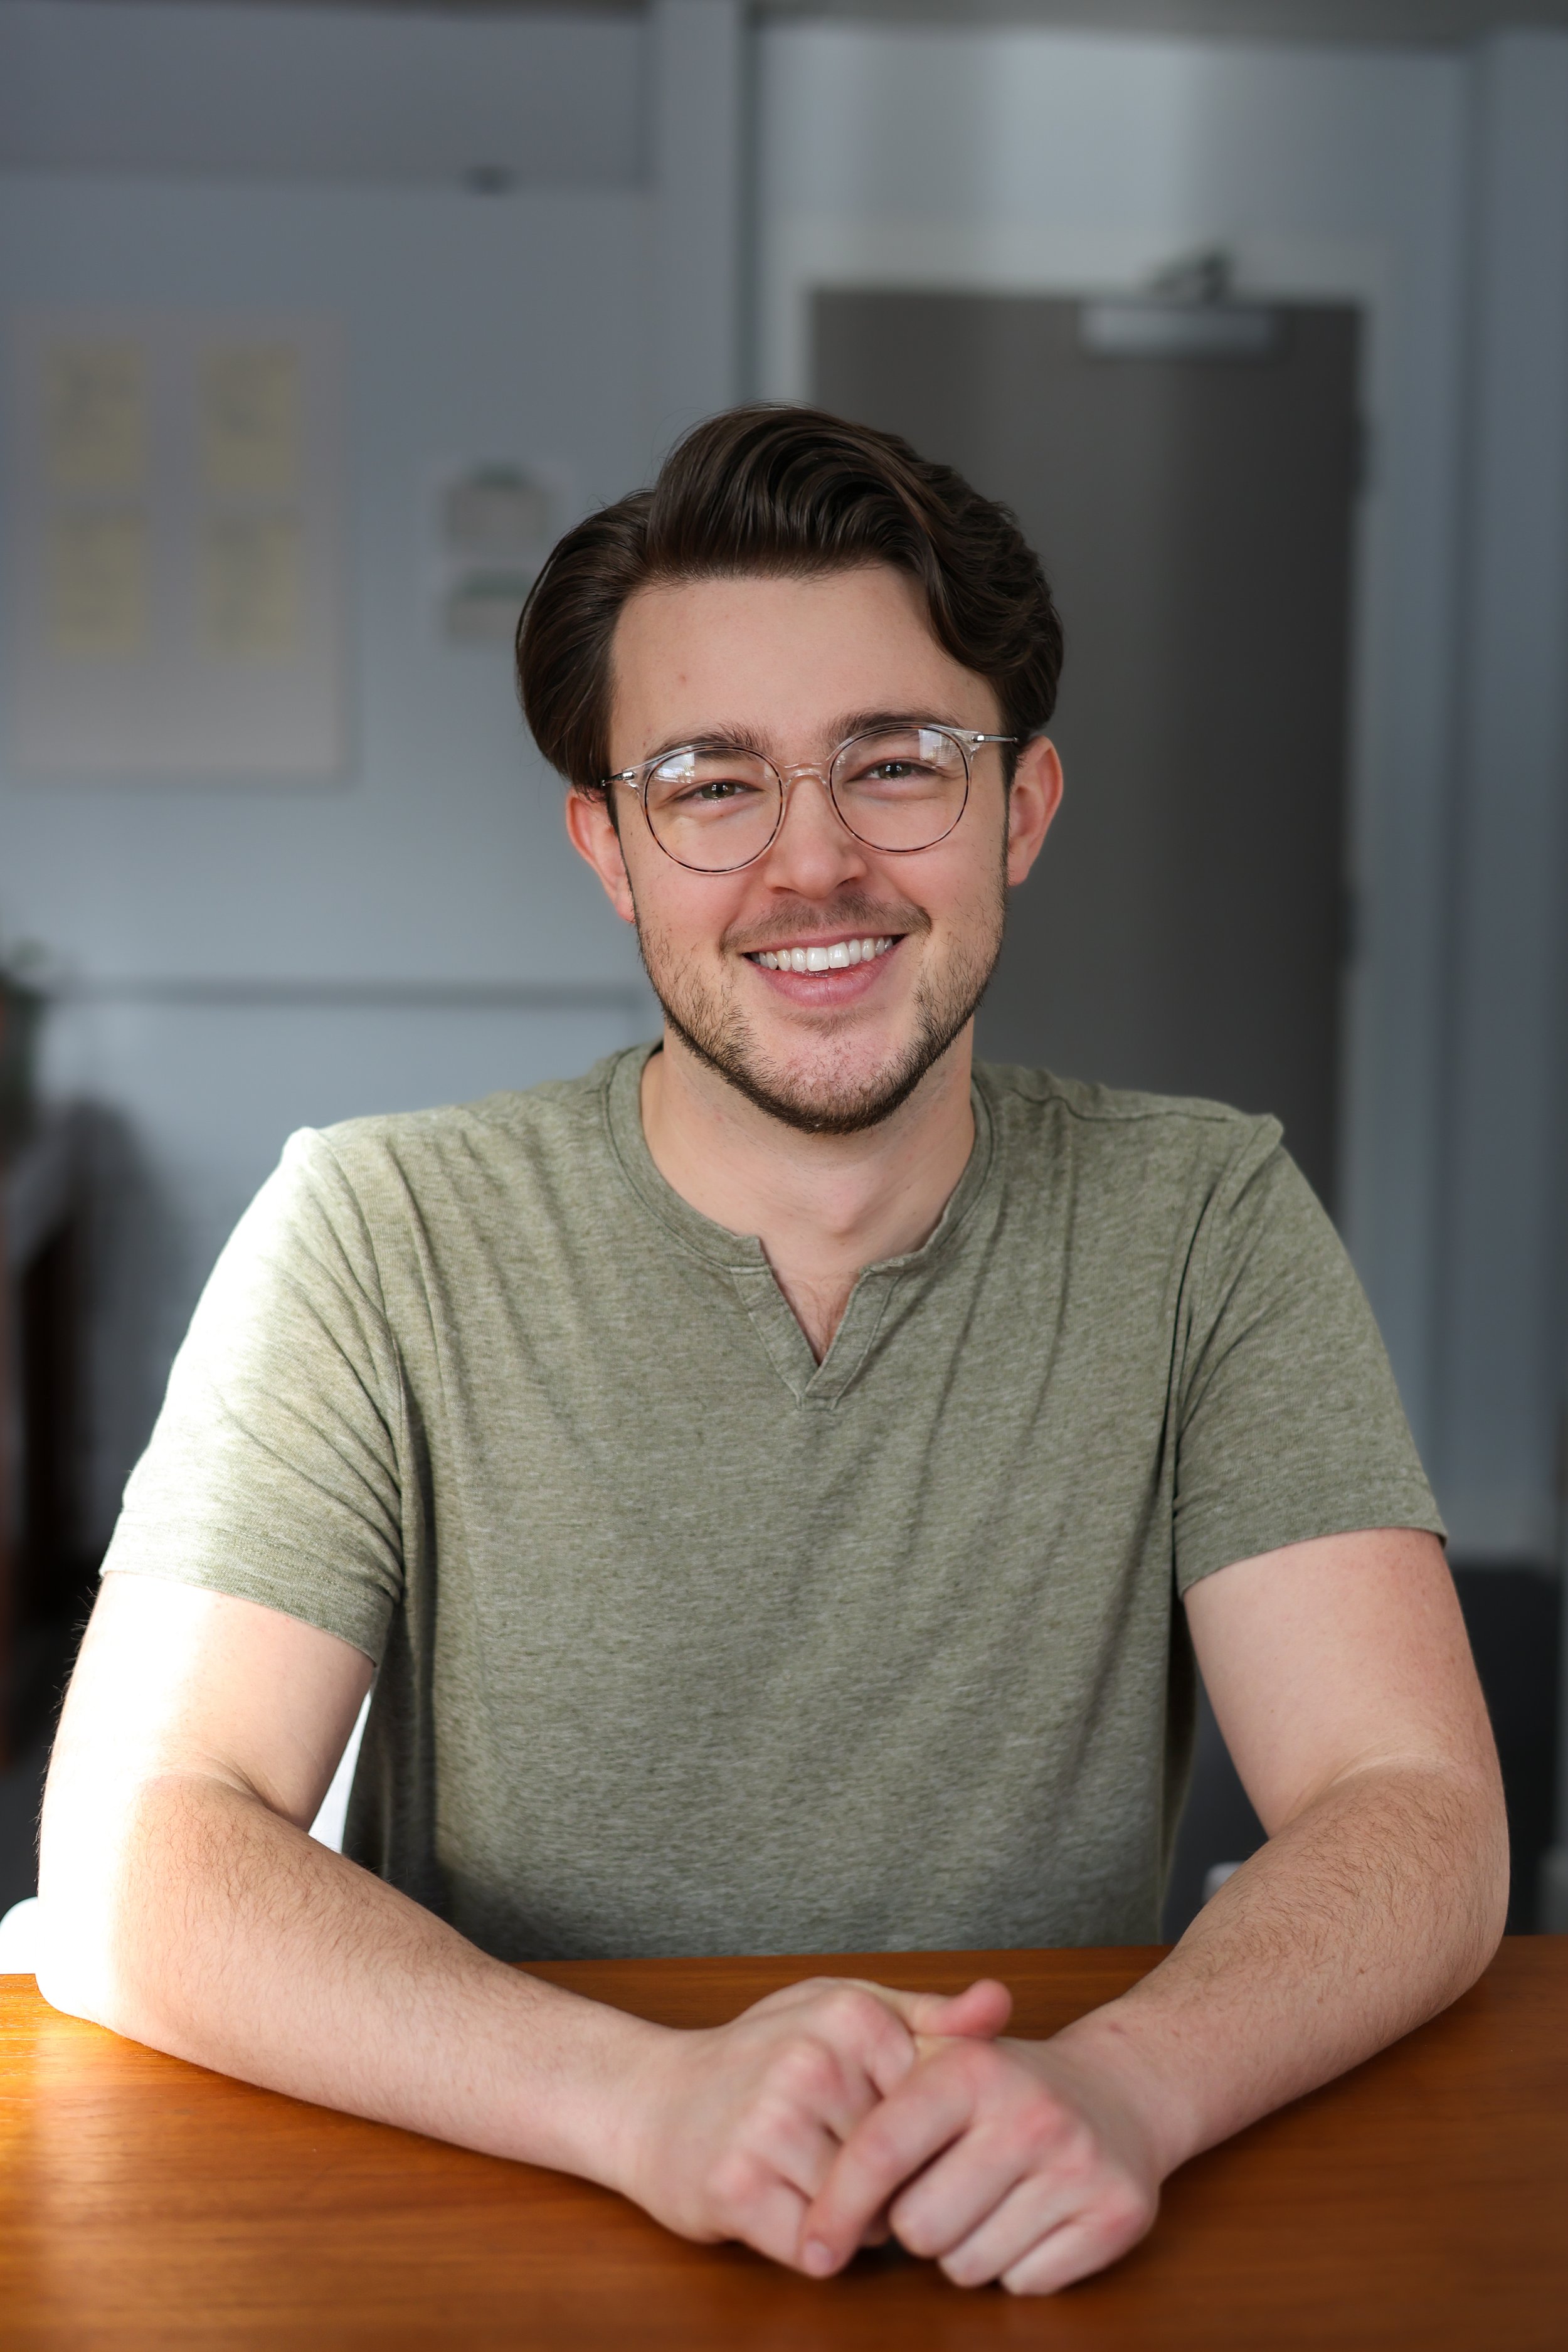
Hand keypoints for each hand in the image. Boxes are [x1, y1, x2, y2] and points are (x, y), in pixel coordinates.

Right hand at [613, 1975, 1011, 2268]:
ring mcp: (770, 2124)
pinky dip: (810, 2245)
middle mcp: (811, 2062)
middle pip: (903, 2165)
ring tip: (804, 2173)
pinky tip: (781, 2204)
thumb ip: (930, 2016)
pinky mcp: (737, 2187)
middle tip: (830, 2148)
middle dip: (884, 2178)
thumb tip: (1002, 2001)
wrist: (650, 2100)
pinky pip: (817, 2250)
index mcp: (851, 2014)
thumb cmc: (761, 2056)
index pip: (936, 2108)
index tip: (878, 2117)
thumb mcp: (846, 2012)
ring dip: (849, 2218)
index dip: (917, 2130)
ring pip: (867, 2215)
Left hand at [798, 2031, 1161, 2293]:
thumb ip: (870, 2090)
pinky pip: (1025, 2283)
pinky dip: (1017, 2265)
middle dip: (916, 2223)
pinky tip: (1030, 2218)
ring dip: (964, 2248)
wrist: (1119, 2092)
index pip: (880, 2151)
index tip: (815, 2246)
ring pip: (968, 2265)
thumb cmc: (1005, 2087)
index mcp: (972, 2068)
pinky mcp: (1116, 2216)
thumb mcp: (941, 2060)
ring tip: (987, 2200)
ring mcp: (1079, 2166)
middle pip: (919, 2228)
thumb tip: (788, 2141)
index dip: (838, 2206)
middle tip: (942, 2188)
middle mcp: (1031, 2112)